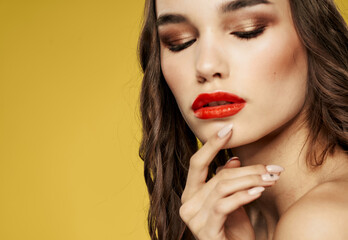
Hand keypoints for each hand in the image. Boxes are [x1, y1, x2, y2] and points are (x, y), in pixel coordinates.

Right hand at [179, 124, 280, 239]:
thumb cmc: (233, 232)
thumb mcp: (232, 202)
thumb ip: (227, 181)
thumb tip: (232, 159)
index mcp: (191, 193)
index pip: (197, 163)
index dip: (212, 144)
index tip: (228, 128)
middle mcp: (187, 203)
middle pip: (217, 176)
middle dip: (247, 169)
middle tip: (272, 168)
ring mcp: (193, 217)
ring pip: (223, 187)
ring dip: (251, 181)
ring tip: (271, 179)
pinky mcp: (204, 230)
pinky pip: (224, 205)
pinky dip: (243, 196)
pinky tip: (259, 192)